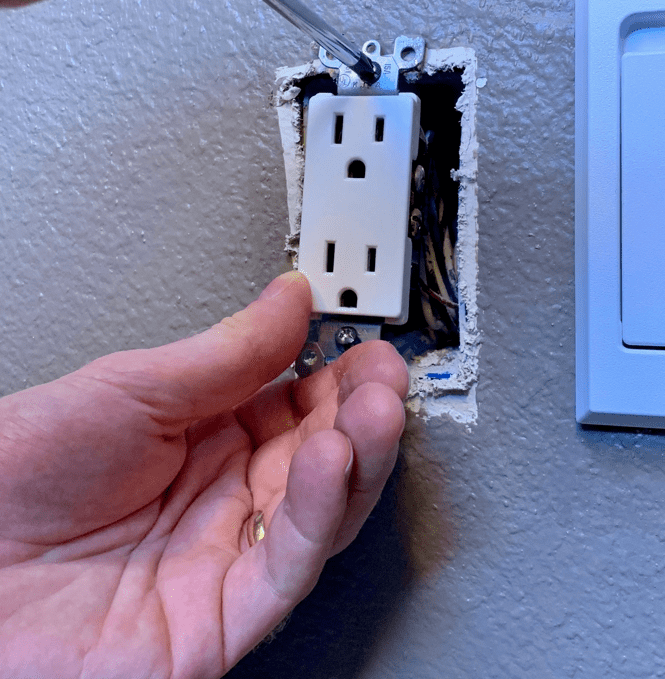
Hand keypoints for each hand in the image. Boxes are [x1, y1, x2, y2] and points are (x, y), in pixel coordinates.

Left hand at [0, 271, 407, 677]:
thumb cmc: (16, 476)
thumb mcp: (130, 388)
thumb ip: (225, 353)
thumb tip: (290, 299)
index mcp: (202, 439)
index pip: (294, 404)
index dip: (336, 374)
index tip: (365, 340)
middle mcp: (220, 499)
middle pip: (319, 456)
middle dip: (359, 411)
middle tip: (383, 371)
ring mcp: (222, 559)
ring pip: (319, 512)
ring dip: (358, 456)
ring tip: (377, 405)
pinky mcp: (217, 619)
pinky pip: (285, 568)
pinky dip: (319, 514)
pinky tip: (332, 457)